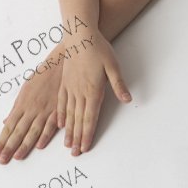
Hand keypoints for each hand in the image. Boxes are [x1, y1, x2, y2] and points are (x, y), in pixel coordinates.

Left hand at [0, 48, 62, 163]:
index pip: (8, 126)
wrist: (59, 65)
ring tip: (17, 157)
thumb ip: (15, 108)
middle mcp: (31, 109)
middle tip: (2, 160)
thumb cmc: (41, 76)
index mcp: (21, 104)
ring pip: (32, 132)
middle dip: (8, 147)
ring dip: (24, 146)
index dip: (2, 141)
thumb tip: (5, 121)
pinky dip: (45, 136)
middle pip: (17, 132)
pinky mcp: (57, 111)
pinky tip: (39, 146)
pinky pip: (50, 126)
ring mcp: (44, 111)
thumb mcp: (25, 89)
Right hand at [57, 30, 131, 155]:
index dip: (87, 134)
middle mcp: (79, 92)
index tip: (85, 147)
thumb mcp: (113, 65)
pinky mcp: (65, 82)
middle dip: (77, 138)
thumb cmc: (98, 48)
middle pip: (78, 120)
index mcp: (93, 90)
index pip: (90, 118)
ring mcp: (70, 87)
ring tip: (67, 144)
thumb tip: (127, 100)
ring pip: (69, 114)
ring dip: (69, 131)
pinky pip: (62, 102)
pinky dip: (61, 115)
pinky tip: (60, 124)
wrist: (80, 34)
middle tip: (75, 153)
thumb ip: (118, 84)